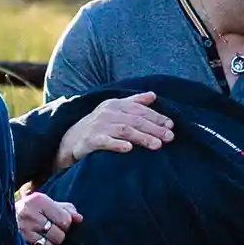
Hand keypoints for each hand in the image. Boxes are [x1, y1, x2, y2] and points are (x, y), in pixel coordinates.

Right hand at [16, 191, 81, 244]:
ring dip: (50, 243)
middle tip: (48, 229)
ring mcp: (23, 230)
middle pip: (60, 234)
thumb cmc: (28, 210)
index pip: (66, 219)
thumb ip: (65, 209)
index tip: (57, 221)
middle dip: (58, 234)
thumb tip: (80, 218)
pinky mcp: (20, 243)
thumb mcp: (44, 204)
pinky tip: (35, 242)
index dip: (66, 223)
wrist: (1, 217)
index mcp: (38, 200)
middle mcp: (29, 213)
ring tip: (41, 236)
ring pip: (51, 244)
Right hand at [54, 91, 171, 170]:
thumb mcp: (115, 110)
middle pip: (135, 120)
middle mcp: (107, 113)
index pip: (140, 109)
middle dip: (154, 128)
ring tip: (157, 145)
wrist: (72, 139)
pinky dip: (117, 145)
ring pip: (124, 130)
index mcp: (115, 104)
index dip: (156, 117)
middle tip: (170, 137)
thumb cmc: (99, 125)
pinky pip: (105, 142)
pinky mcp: (90, 140)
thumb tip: (153, 95)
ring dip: (142, 138)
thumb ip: (134, 102)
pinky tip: (129, 149)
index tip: (171, 125)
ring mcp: (98, 126)